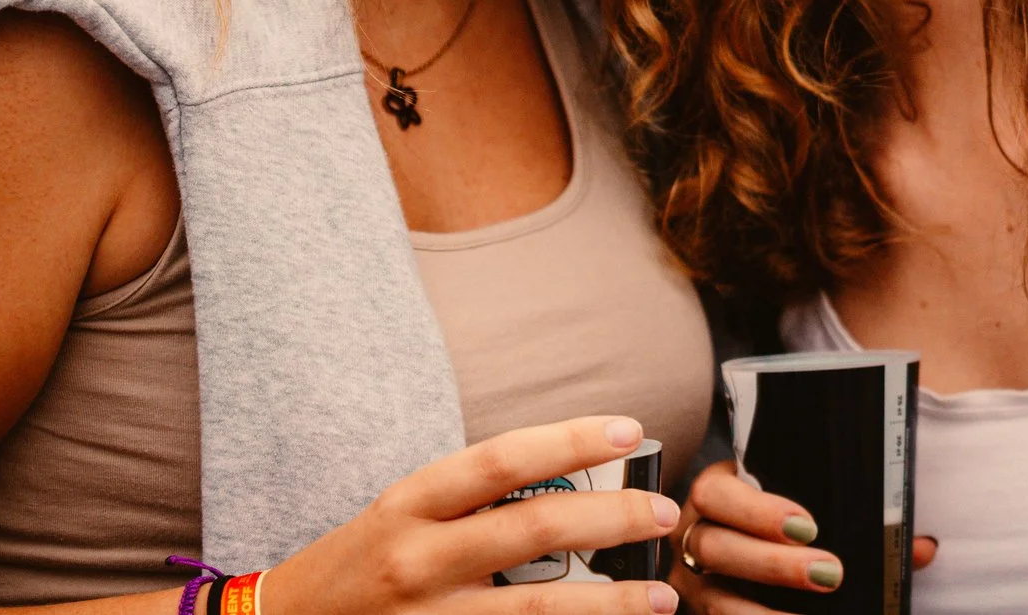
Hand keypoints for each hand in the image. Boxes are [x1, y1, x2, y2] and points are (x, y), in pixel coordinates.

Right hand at [270, 416, 682, 614]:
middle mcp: (420, 559)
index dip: (572, 439)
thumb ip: (479, 500)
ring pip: (538, 610)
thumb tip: (578, 487)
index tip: (632, 431)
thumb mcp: (407, 513)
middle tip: (664, 511)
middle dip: (613, 518)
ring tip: (663, 597)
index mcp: (413, 503)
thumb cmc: (362, 561)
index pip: (504, 458)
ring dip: (611, 603)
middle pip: (535, 529)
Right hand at [668, 463, 936, 614]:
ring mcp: (692, 581)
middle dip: (775, 564)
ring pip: (717, 598)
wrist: (746, 542)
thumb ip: (859, 516)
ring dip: (763, 610)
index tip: (808, 525)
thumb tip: (924, 549)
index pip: (720, 493)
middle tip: (829, 573)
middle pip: (719, 547)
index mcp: (717, 493)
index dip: (759, 510)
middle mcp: (695, 535)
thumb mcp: (805, 507)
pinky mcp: (700, 611)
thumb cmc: (780, 521)